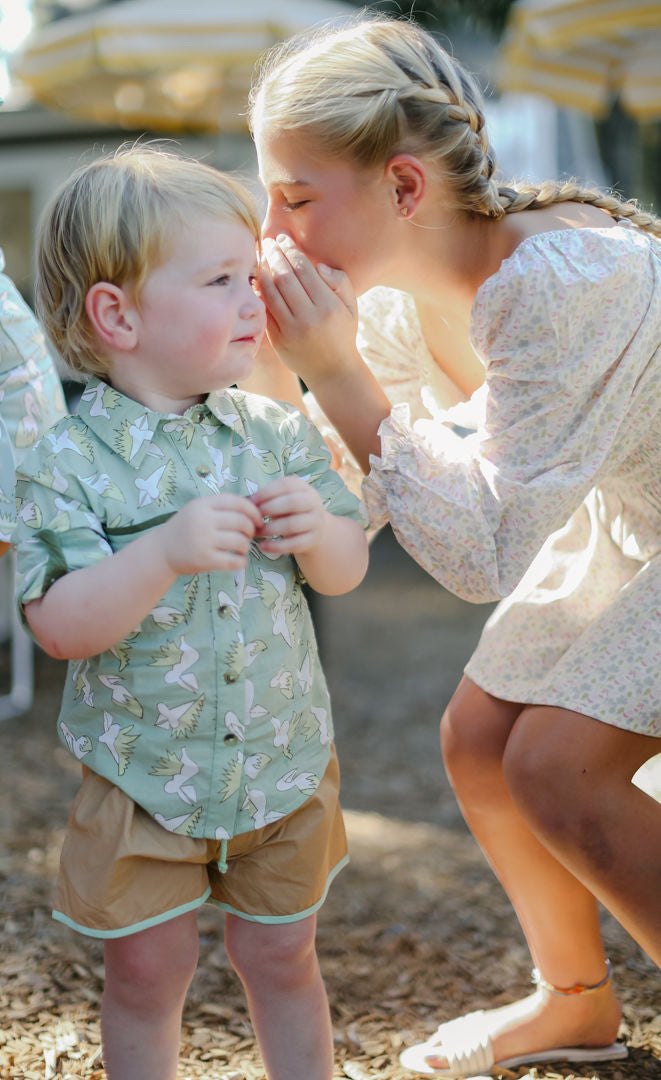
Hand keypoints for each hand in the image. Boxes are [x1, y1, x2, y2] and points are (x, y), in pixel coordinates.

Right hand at [160, 494, 262, 573]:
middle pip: (241, 522)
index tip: (258, 520)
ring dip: (246, 546)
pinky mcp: (204, 559)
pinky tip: (239, 560)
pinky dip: (242, 562)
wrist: (162, 550)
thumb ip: (221, 508)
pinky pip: (233, 561)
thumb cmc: (186, 529)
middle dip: (251, 530)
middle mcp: (203, 520)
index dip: (253, 511)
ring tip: (241, 548)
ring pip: (240, 541)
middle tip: (249, 536)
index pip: (237, 502)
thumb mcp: (198, 510)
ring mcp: (203, 540)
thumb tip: (255, 510)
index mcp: (203, 505)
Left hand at [252, 476, 327, 555]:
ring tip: (256, 532)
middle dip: (269, 509)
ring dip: (269, 529)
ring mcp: (316, 522)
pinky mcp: (313, 540)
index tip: (252, 501)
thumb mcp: (284, 499)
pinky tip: (262, 546)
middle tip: (254, 517)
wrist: (314, 530)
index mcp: (304, 488)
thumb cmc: (291, 511)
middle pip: (292, 503)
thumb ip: (269, 499)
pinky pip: (294, 544)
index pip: (286, 484)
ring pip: (292, 525)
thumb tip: (249, 504)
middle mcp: (314, 503)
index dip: (267, 492)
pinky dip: (276, 546)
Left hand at [258, 235, 358, 384]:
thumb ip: (340, 281)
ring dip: (263, 271)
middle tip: (268, 242)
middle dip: (274, 255)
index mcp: (328, 306)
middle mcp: (309, 318)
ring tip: (261, 257)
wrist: (333, 371)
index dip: (291, 250)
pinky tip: (258, 279)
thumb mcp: (351, 307)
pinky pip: (266, 310)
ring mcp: (291, 330)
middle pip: (285, 277)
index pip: (304, 269)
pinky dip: (260, 292)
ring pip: (271, 292)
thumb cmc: (342, 333)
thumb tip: (318, 266)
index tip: (283, 239)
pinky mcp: (278, 340)